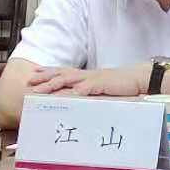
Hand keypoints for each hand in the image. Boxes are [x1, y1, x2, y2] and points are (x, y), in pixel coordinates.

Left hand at [27, 66, 142, 97]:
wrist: (138, 78)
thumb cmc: (120, 85)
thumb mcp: (101, 88)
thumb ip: (89, 92)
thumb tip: (77, 98)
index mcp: (86, 75)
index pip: (63, 71)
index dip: (48, 71)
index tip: (34, 73)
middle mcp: (86, 75)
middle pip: (61, 74)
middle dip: (44, 77)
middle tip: (30, 81)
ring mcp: (93, 79)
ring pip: (69, 79)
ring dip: (53, 83)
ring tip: (41, 89)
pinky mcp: (102, 84)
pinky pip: (88, 87)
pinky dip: (78, 91)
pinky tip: (69, 95)